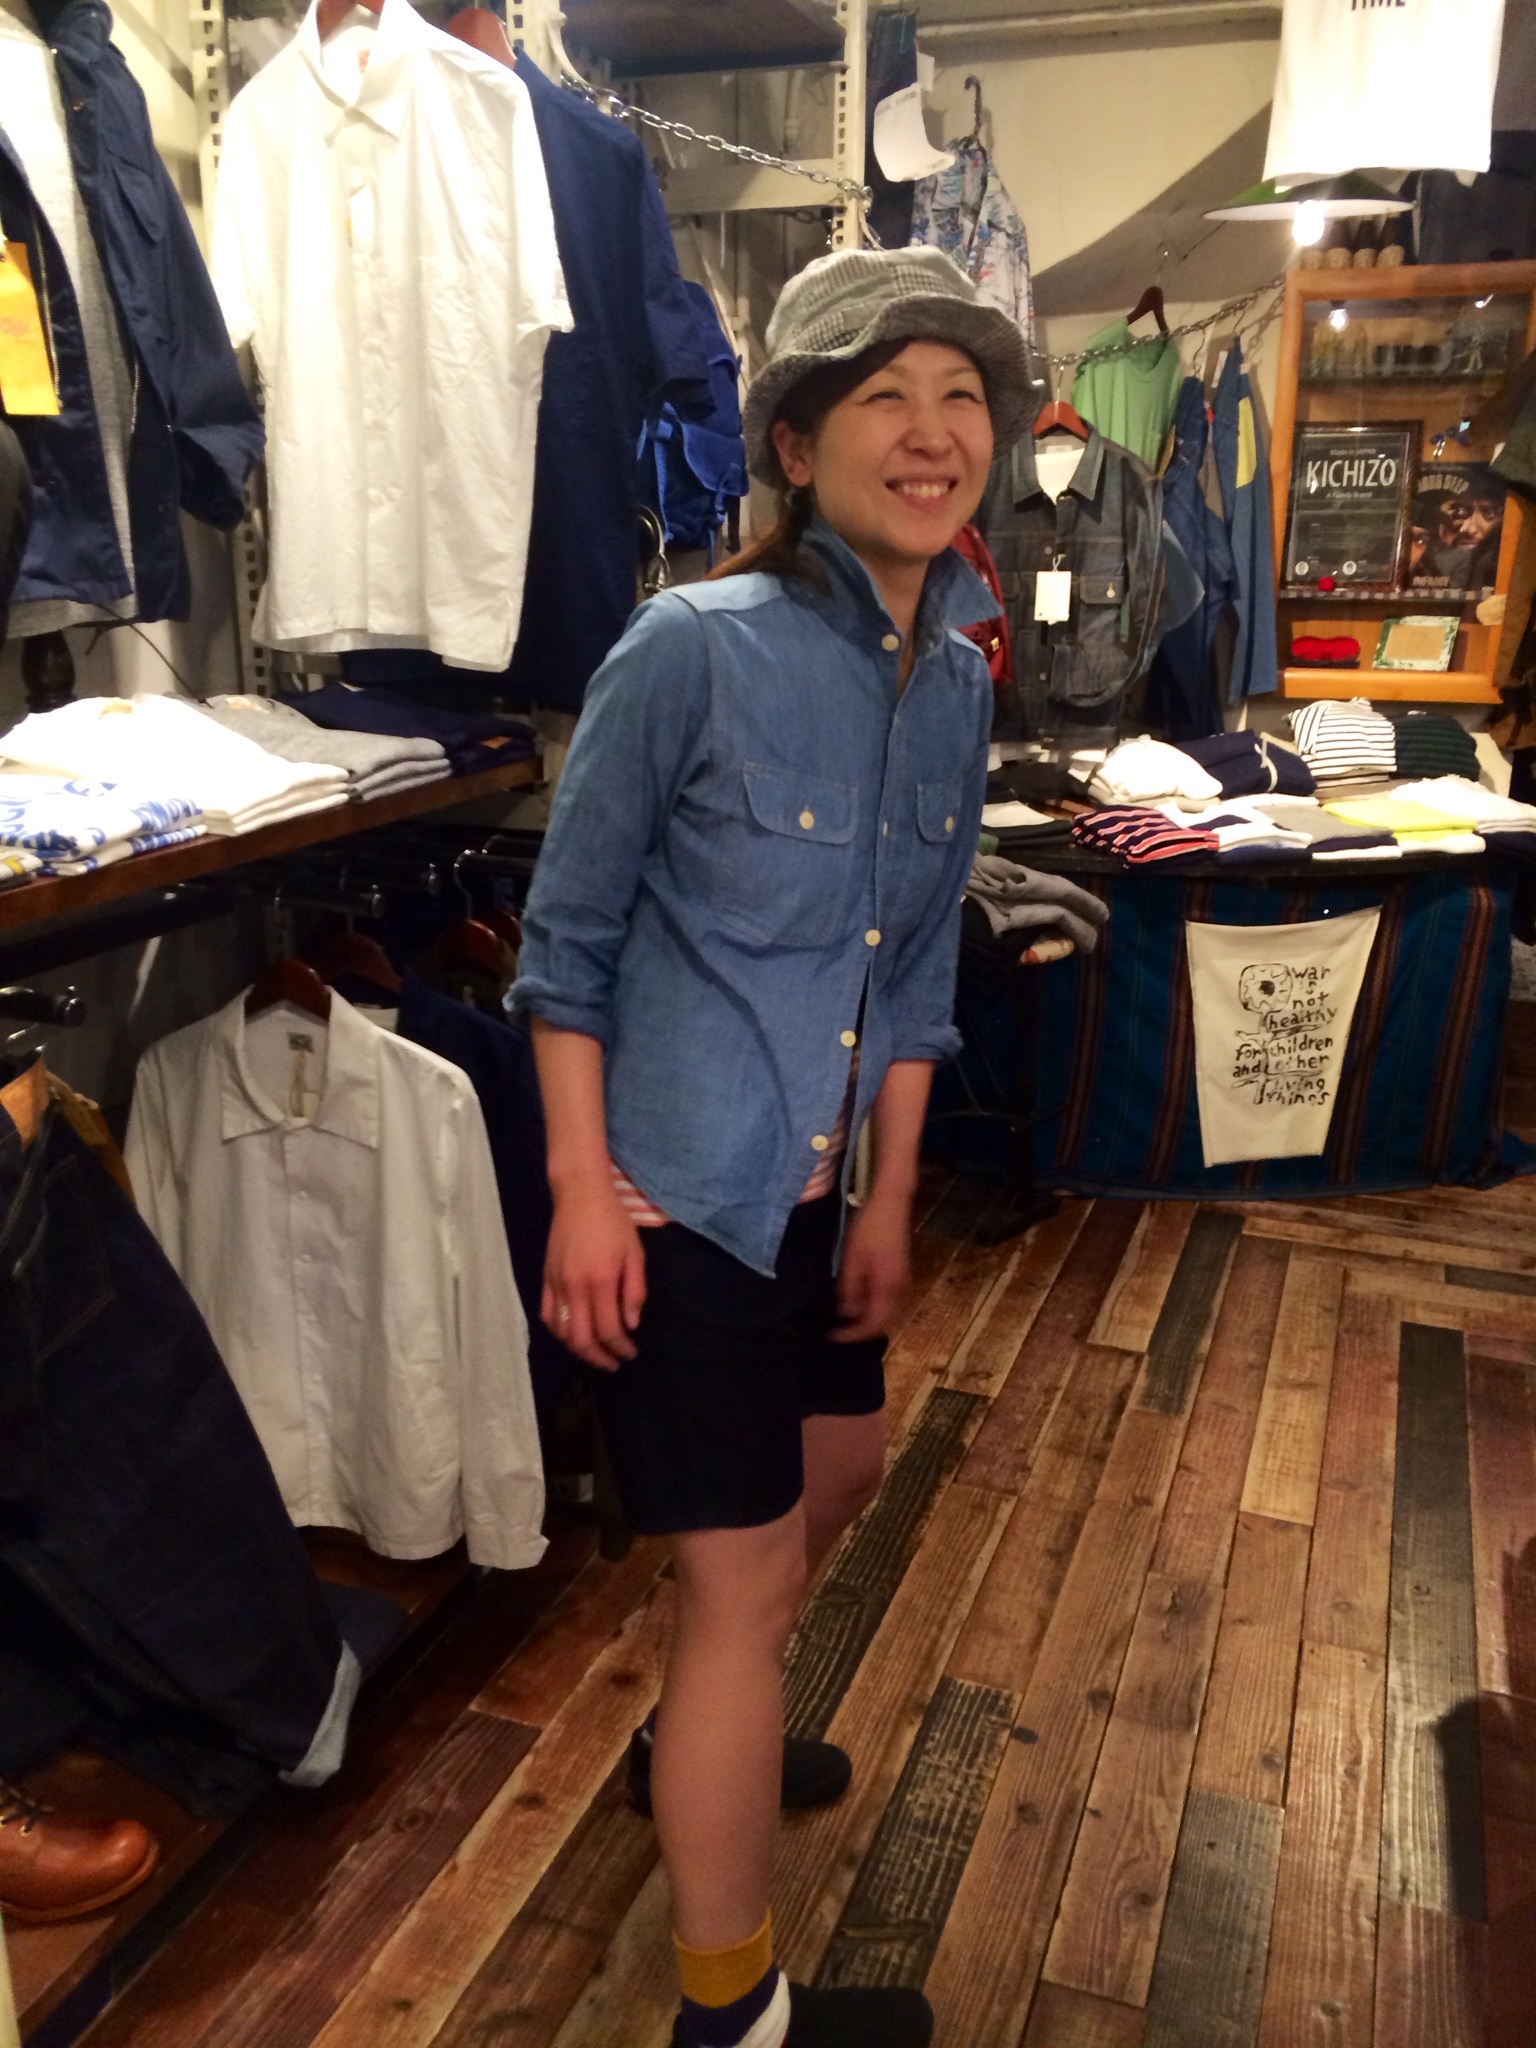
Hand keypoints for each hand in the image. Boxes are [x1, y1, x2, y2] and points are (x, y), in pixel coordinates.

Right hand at [542, 1181, 646, 1371]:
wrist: (580, 1197)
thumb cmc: (614, 1223)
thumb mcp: (635, 1254)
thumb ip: (634, 1291)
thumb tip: (631, 1324)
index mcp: (600, 1281)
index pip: (608, 1330)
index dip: (621, 1348)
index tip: (632, 1353)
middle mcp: (574, 1288)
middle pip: (581, 1340)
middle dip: (599, 1358)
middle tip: (614, 1363)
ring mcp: (556, 1285)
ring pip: (562, 1332)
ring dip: (578, 1349)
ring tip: (595, 1353)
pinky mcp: (545, 1280)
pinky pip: (548, 1316)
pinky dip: (559, 1332)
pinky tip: (572, 1334)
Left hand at [833, 1190, 911, 1343]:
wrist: (891, 1201)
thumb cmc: (869, 1227)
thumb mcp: (852, 1259)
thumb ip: (849, 1290)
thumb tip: (845, 1314)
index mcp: (888, 1288)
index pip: (872, 1325)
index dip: (851, 1335)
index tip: (830, 1336)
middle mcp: (900, 1289)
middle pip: (881, 1322)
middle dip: (859, 1330)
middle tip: (835, 1330)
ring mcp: (903, 1280)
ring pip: (885, 1311)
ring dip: (865, 1317)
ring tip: (842, 1317)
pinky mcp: (900, 1272)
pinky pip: (886, 1298)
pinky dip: (871, 1305)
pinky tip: (855, 1298)